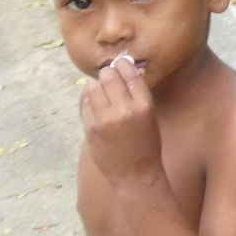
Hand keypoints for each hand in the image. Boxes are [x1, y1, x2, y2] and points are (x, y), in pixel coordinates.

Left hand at [81, 59, 162, 184]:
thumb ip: (139, 94)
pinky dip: (88, 99)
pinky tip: (94, 100)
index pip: (130, 75)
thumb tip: (132, 70)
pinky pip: (85, 105)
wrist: (134, 173)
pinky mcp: (90, 129)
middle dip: (108, 72)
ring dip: (96, 85)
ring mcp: (104, 121)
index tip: (121, 62)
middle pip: (109, 78)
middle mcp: (124, 111)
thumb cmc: (147, 143)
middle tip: (108, 72)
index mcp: (144, 106)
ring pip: (93, 89)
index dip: (124, 65)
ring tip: (100, 87)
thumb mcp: (150, 116)